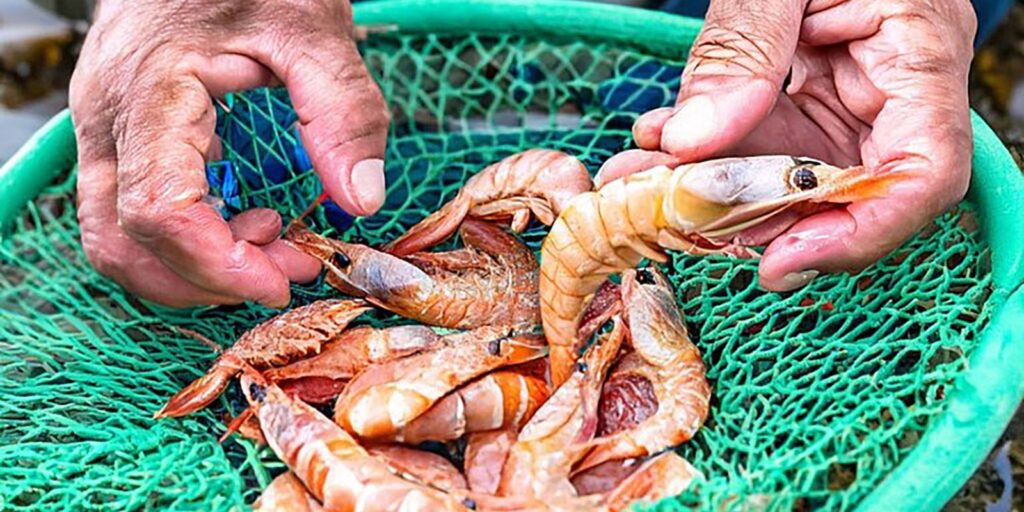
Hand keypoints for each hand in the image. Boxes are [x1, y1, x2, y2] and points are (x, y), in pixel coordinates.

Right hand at [70, 0, 388, 307]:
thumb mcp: (314, 28)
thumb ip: (343, 111)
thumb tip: (361, 199)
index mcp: (150, 90)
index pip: (158, 210)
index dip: (218, 264)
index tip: (284, 280)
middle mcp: (108, 118)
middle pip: (124, 241)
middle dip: (208, 276)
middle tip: (288, 267)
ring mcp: (104, 129)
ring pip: (116, 238)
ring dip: (192, 267)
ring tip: (270, 243)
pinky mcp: (119, 137)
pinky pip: (130, 213)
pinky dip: (186, 240)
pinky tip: (245, 223)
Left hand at [598, 0, 976, 290]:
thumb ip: (744, 45)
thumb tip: (695, 141)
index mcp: (921, 51)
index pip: (922, 175)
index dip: (858, 235)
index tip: (778, 261)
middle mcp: (891, 92)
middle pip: (841, 193)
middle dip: (751, 217)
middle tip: (671, 218)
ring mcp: (847, 100)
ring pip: (786, 178)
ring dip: (710, 192)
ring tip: (638, 184)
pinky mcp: (806, 100)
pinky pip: (760, 147)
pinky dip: (705, 156)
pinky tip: (655, 147)